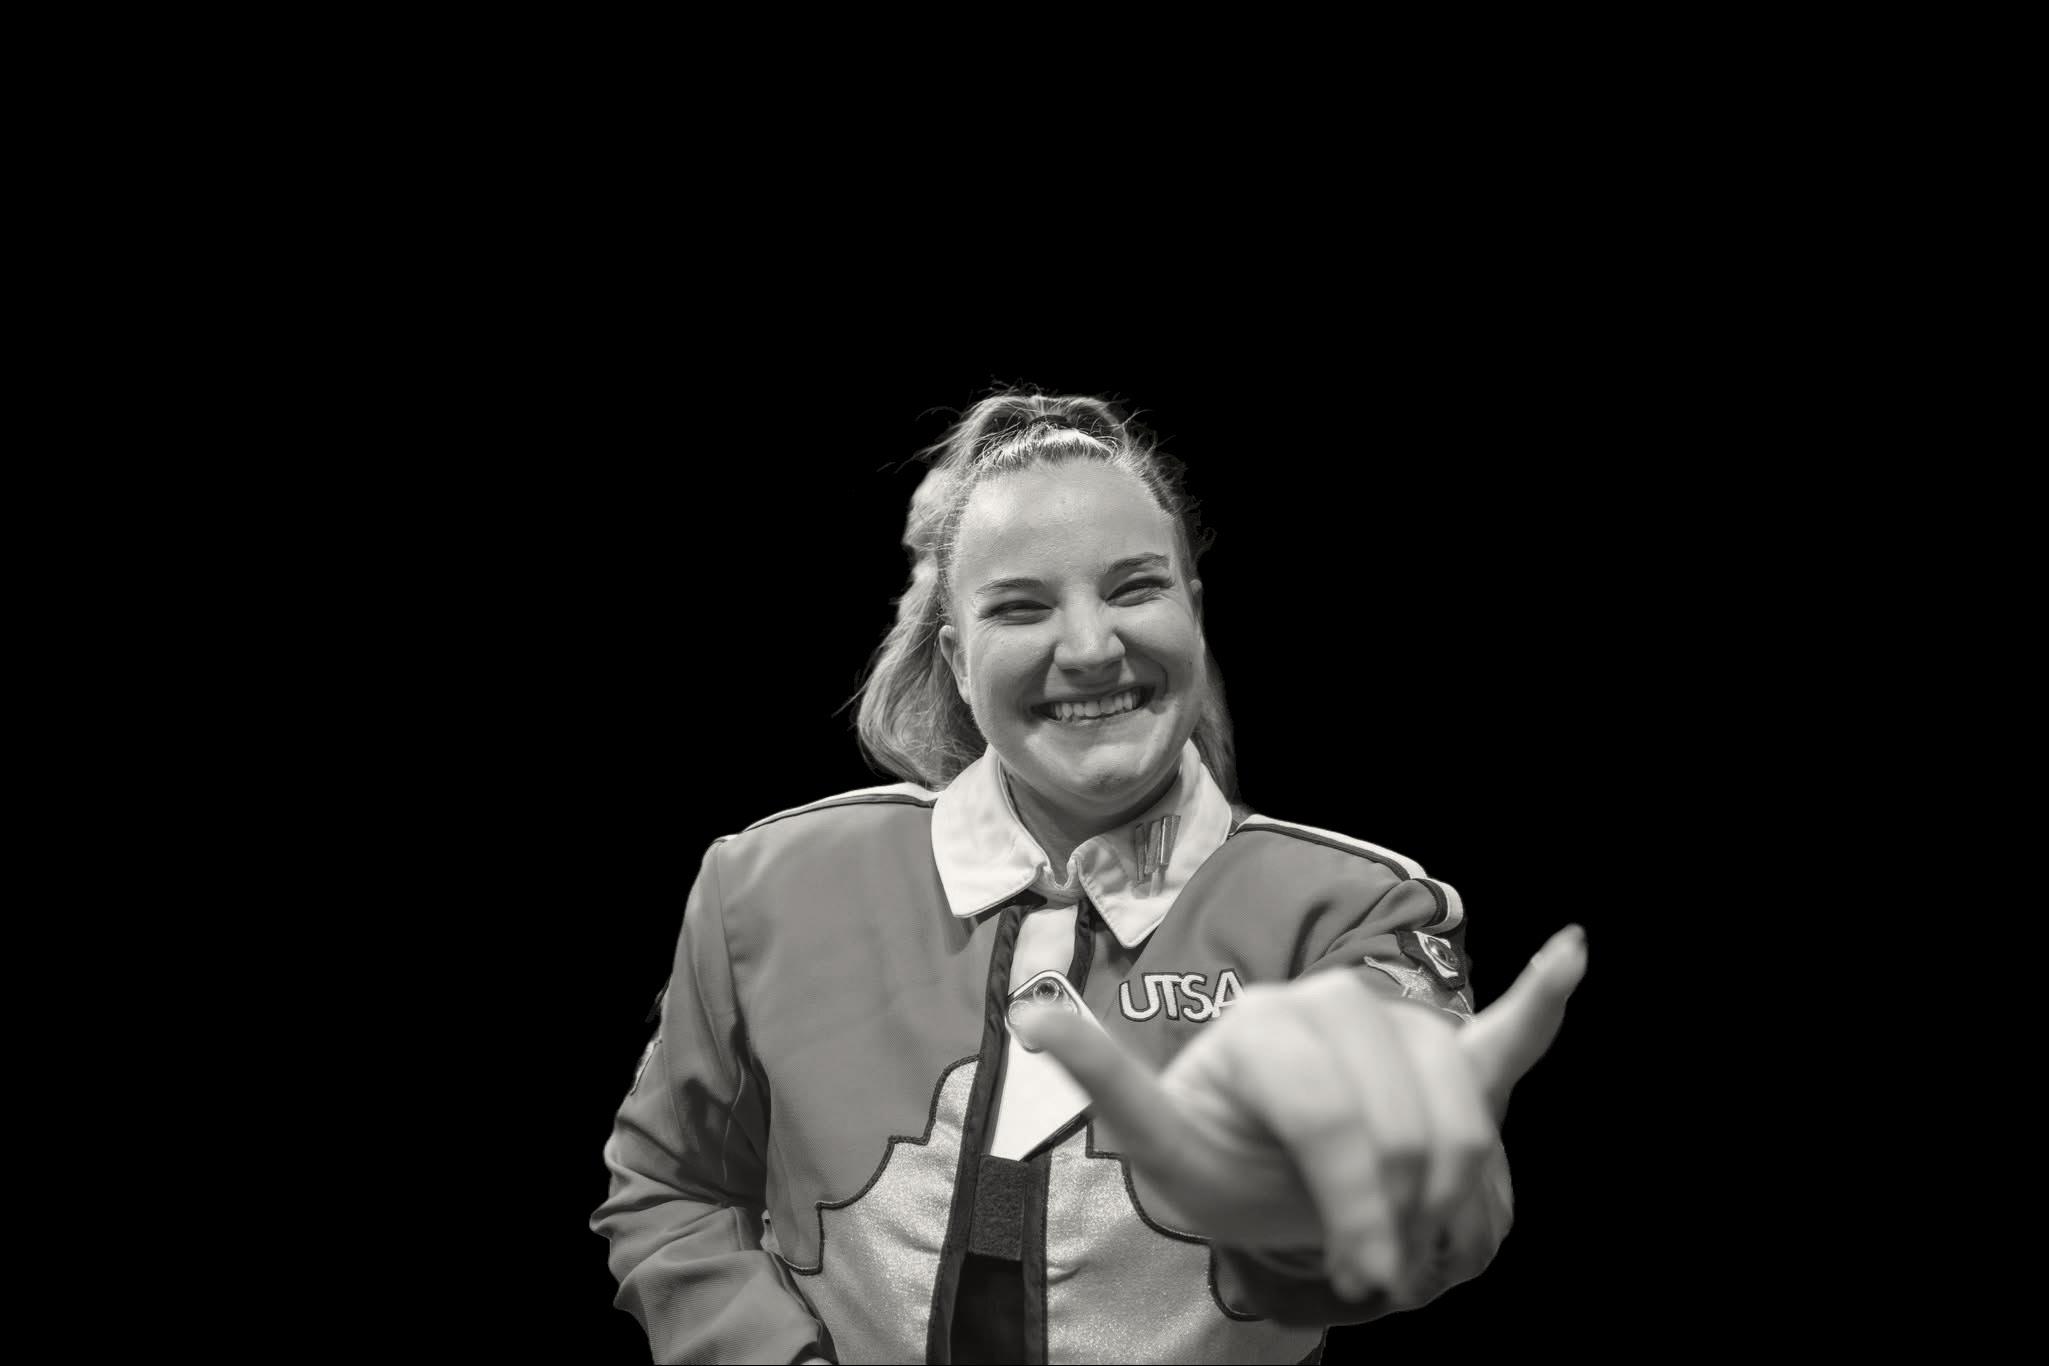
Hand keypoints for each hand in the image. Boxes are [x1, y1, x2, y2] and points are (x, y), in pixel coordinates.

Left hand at [1011, 924, 1586, 1302]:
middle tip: (1378, 1275)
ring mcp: (1398, 1027)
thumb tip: (1032, 1012)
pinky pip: (1507, 1032)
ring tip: (1426, 1251)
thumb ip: (1108, 1081)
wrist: (1254, 1149)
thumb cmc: (1211, 1152)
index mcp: (1266, 1024)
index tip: (1359, 1276)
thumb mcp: (1154, 1136)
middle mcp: (1336, 1003)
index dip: (1353, 1205)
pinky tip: (1575, 952)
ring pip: (1468, 1113)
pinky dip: (1543, 1000)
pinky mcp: (1447, 1055)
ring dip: (1463, 1198)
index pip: (1333, 1117)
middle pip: (1412, 1124)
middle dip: (1403, 1217)